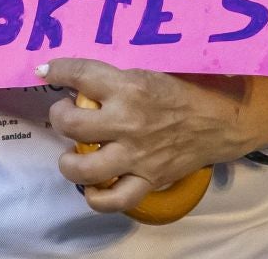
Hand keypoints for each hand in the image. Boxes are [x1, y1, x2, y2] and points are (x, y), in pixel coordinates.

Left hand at [43, 59, 267, 211]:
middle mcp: (128, 121)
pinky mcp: (148, 179)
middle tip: (65, 113)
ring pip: (84, 168)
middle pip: (71, 124)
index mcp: (130, 86)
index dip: (56, 69)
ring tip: (69, 154)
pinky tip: (91, 187)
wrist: (223, 121)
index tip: (45, 70)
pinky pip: (114, 199)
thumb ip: (120, 75)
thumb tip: (84, 71)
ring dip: (68, 162)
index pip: (80, 73)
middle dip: (59, 116)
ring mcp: (136, 155)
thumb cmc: (187, 88)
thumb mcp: (153, 69)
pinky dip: (97, 197)